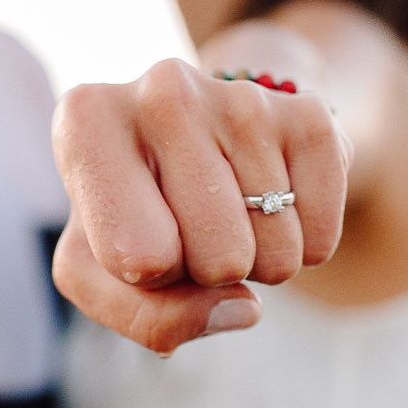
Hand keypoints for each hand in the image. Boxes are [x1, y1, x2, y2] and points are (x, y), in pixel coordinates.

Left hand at [51, 59, 347, 352]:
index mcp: (85, 121)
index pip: (137, 258)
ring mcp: (241, 95)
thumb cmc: (133, 214)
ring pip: (275, 253)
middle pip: (218, 260)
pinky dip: (304, 246)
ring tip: (228, 210)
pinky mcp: (308, 113)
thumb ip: (145, 317)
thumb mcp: (98, 274)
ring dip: (257, 260)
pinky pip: (321, 237)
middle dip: (209, 272)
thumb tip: (242, 307)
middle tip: (191, 226)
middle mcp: (161, 90)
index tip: (137, 232)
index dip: (146, 275)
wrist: (204, 139)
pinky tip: (273, 201)